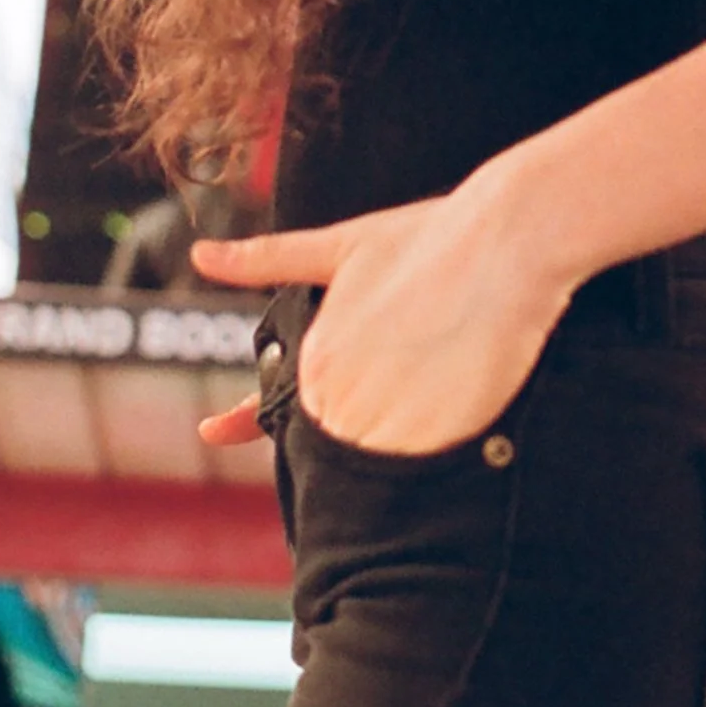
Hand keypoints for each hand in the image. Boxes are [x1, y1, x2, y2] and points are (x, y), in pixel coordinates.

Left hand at [190, 179, 573, 455]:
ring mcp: (386, 419)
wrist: (506, 238)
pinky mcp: (437, 436)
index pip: (282, 412)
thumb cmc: (429, 236)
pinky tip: (446, 421)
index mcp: (315, 356)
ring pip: (377, 462)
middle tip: (403, 382)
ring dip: (393, 447)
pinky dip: (427, 454)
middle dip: (360, 423)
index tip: (218, 432)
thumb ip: (266, 259)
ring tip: (432, 395)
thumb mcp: (340, 247)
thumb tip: (199, 255)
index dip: (257, 423)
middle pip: (338, 440)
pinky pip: (422, 469)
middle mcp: (339, 394)